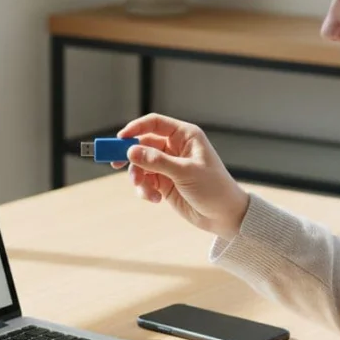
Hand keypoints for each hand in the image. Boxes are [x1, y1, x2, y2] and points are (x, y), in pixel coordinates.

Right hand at [112, 114, 249, 240]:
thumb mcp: (185, 172)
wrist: (224, 216)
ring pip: (141, 165)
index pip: (154, 124)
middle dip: (130, 156)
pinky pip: (146, 181)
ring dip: (138, 178)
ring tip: (145, 190)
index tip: (120, 140)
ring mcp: (169, 166)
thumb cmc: (213, 188)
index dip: (135, 128)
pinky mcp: (165, 183)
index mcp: (185, 136)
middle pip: (143, 144)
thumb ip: (157, 161)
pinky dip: (145, 190)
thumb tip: (131, 151)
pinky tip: (155, 199)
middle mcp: (175, 148)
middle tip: (114, 164)